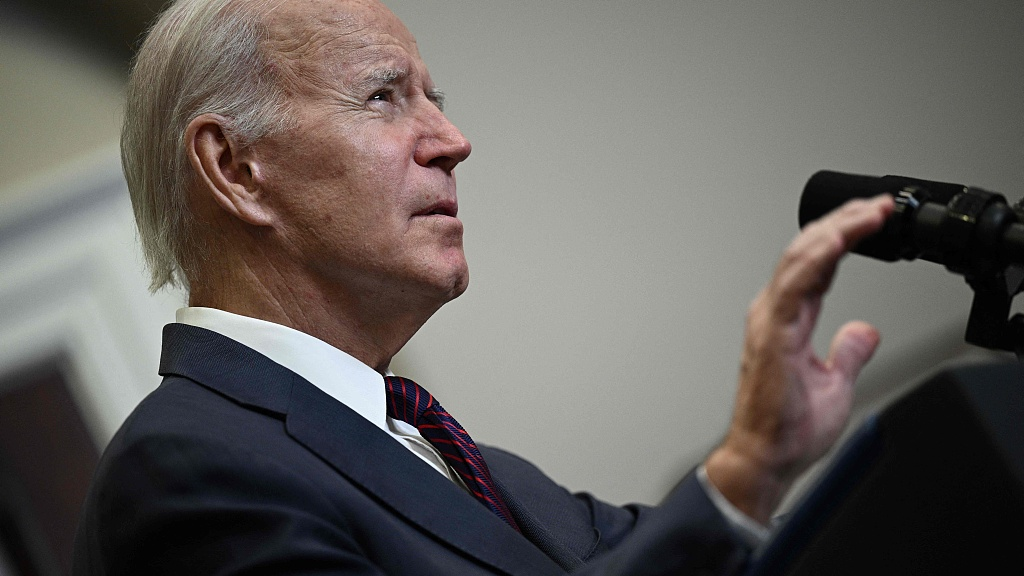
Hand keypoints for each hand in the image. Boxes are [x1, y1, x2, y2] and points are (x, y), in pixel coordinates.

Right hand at [705, 194, 894, 524]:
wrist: (764, 456)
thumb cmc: (785, 427)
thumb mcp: (835, 383)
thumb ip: (848, 352)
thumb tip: (863, 331)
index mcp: (786, 319)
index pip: (817, 264)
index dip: (845, 237)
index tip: (874, 220)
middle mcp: (773, 312)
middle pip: (806, 250)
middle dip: (843, 221)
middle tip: (876, 206)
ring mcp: (769, 320)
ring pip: (799, 258)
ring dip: (836, 230)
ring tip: (867, 213)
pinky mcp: (772, 334)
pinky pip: (794, 286)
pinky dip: (816, 259)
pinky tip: (838, 241)